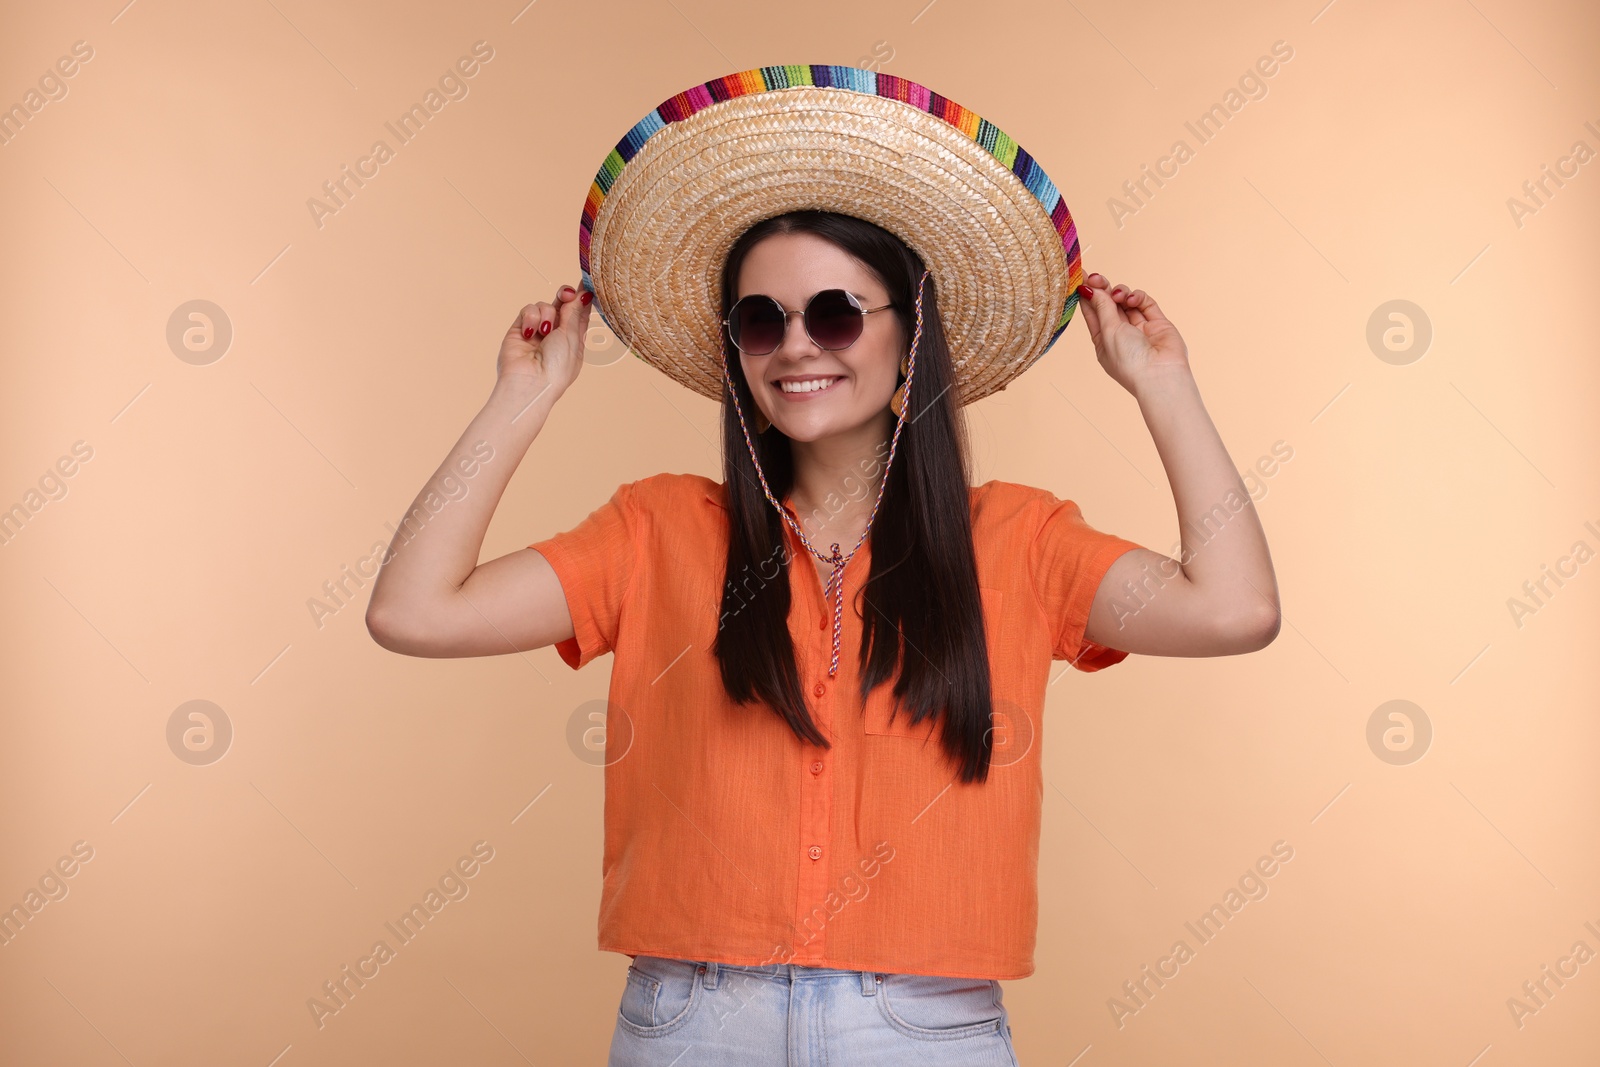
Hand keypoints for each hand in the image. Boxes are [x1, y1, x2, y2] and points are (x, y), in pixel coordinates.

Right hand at [497, 284, 593, 396]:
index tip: (588, 280)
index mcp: (574, 339)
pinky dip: (531, 318)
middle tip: (566, 295)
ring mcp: (538, 330)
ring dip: (546, 315)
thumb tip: (582, 294)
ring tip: (544, 332)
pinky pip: (528, 310)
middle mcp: (556, 333)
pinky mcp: (520, 328)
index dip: (583, 296)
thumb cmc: (557, 366)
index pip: (579, 312)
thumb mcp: (571, 337)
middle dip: (565, 296)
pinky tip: (531, 333)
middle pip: (562, 304)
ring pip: (543, 305)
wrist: (530, 382)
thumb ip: (573, 312)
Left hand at [1076, 273, 1189, 394]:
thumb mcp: (1108, 331)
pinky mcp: (1157, 322)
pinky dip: (1138, 297)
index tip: (1079, 276)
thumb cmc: (1129, 360)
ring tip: (1118, 296)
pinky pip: (1145, 303)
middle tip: (1096, 278)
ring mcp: (1139, 328)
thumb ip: (1102, 307)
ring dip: (1120, 293)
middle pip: (1108, 304)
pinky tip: (1132, 299)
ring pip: (1126, 301)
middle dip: (1102, 289)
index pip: (1092, 312)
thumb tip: (1091, 288)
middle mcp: (1120, 334)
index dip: (1086, 294)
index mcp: (1103, 341)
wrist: (1160, 375)